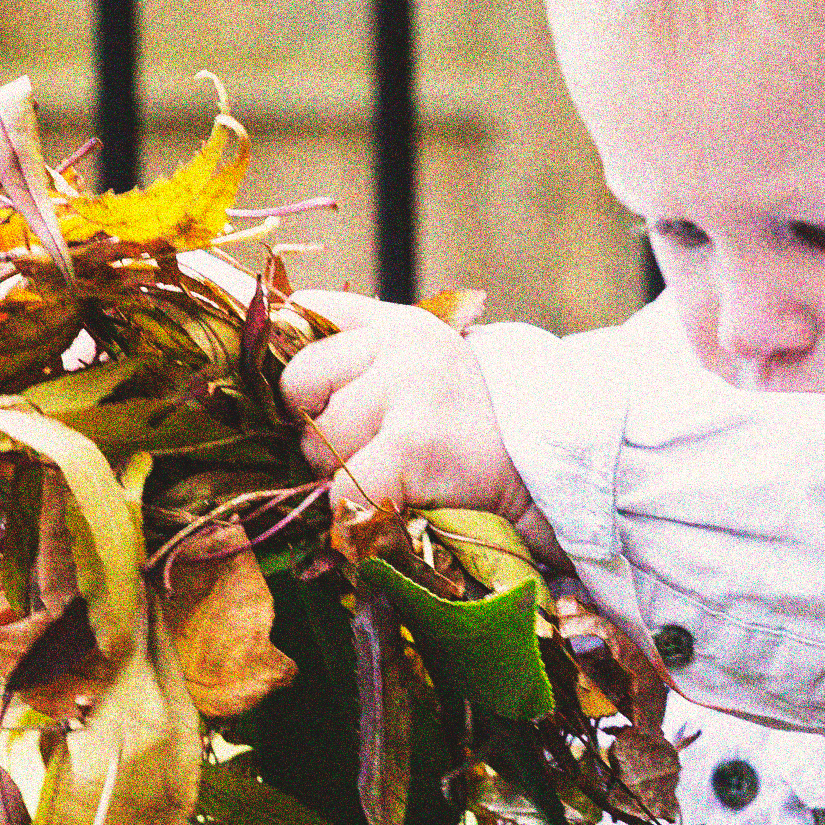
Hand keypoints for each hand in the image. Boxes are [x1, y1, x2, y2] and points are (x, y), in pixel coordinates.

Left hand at [282, 291, 548, 547]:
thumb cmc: (472, 431)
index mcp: (402, 325)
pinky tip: (394, 504)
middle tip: (373, 449)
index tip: (329, 399)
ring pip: (317, 441)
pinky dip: (358, 510)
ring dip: (342, 473)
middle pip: (300, 388)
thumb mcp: (426, 366)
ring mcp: (410, 390)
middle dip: (321, 430)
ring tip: (396, 475)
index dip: (307, 369)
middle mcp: (405, 346)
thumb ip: (362, 343)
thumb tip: (277, 329)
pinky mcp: (413, 442)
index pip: (305, 314)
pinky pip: (344, 488)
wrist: (548, 480)